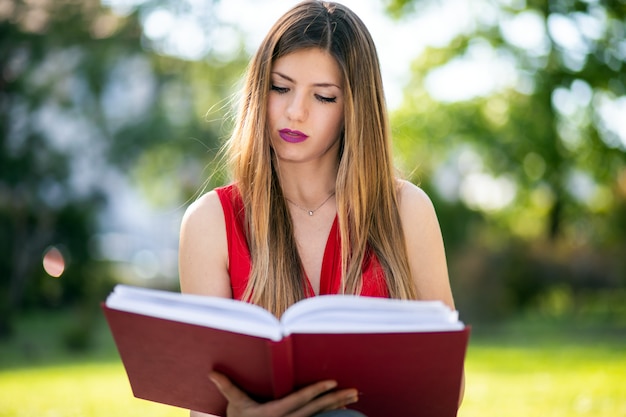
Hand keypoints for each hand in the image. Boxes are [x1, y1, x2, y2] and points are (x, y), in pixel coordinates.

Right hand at [209, 371, 357, 416]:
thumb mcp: (234, 404)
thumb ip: (227, 387)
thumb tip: (212, 372)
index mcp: (273, 413)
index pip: (298, 400)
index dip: (315, 391)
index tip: (331, 383)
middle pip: (316, 409)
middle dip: (335, 399)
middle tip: (354, 390)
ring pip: (321, 415)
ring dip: (339, 405)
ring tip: (355, 395)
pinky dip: (332, 412)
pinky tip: (344, 406)